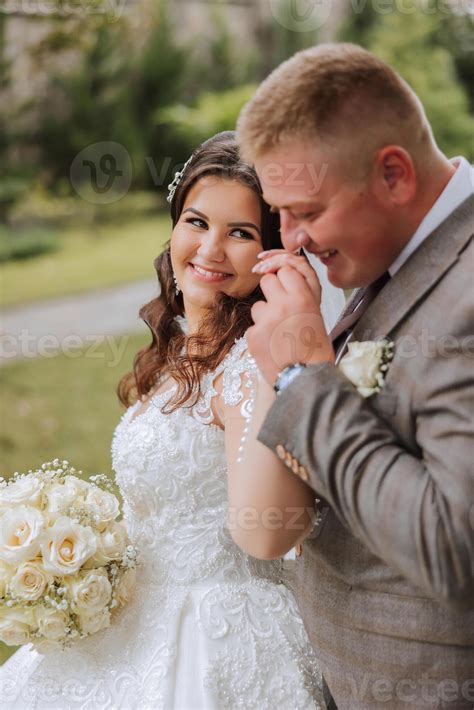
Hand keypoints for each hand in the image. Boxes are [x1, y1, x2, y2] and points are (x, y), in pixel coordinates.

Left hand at [247, 250, 334, 385]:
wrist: (306, 379)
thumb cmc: (316, 350)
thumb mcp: (316, 315)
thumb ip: (301, 296)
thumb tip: (286, 280)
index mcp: (303, 297)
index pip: (285, 270)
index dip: (285, 280)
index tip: (286, 288)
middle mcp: (283, 304)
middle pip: (267, 281)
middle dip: (271, 292)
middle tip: (279, 308)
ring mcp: (265, 320)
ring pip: (257, 306)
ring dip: (264, 316)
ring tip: (277, 334)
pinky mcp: (253, 335)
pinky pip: (253, 327)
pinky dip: (259, 336)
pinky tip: (271, 347)